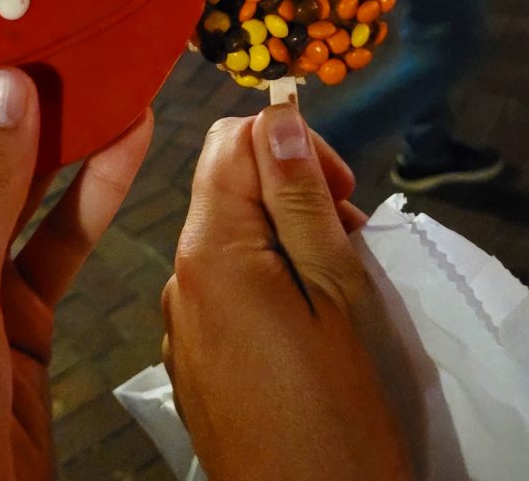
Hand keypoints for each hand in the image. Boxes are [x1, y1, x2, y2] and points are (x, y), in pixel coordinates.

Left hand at [162, 105, 412, 480]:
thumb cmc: (343, 412)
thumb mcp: (336, 294)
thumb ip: (299, 199)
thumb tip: (277, 115)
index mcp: (209, 251)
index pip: (231, 141)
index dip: (291, 144)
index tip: (343, 187)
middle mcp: (179, 276)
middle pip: (226, 186)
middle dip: (290, 190)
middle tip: (350, 233)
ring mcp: (180, 320)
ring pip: (229, 237)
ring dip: (283, 236)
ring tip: (339, 281)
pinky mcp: (192, 357)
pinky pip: (222, 288)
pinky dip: (265, 280)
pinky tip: (308, 320)